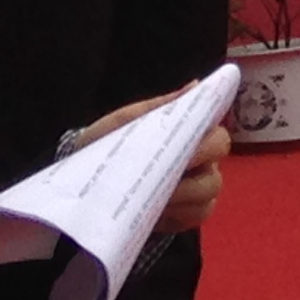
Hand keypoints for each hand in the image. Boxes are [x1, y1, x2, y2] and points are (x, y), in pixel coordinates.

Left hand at [81, 93, 229, 231]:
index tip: (186, 148)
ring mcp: (197, 189)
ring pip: (210, 192)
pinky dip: (181, 215)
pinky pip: (197, 216)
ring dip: (185, 195)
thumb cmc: (106, 145)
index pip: (217, 134)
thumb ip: (160, 106)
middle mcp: (202, 161)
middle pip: (217, 166)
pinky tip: (159, 213)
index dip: (207, 142)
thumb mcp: (126, 121)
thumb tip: (195, 84)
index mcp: (190, 134)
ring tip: (157, 198)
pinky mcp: (186, 215)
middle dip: (195, 170)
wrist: (82, 180)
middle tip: (166, 176)